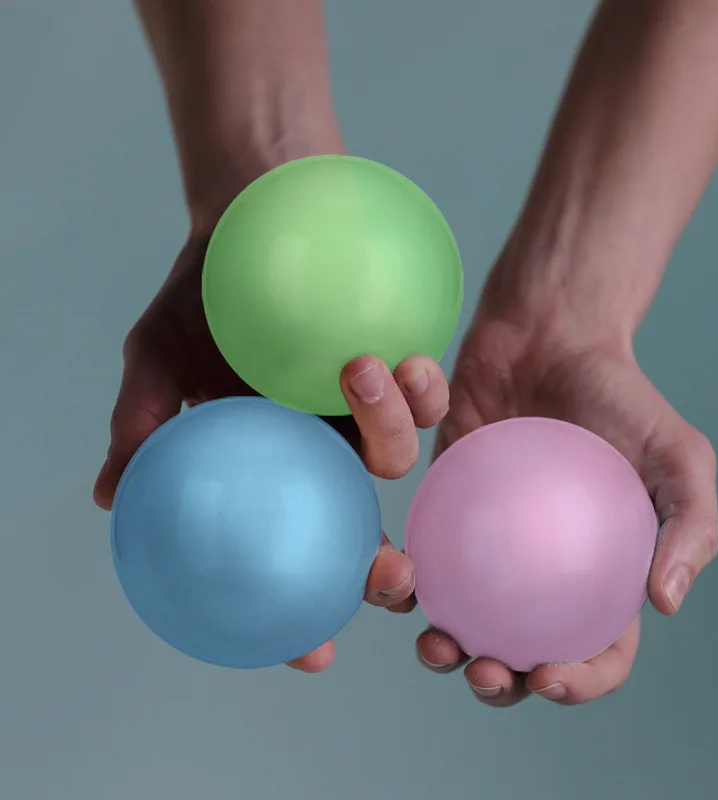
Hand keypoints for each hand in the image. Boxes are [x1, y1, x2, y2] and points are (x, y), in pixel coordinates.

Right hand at [94, 233, 449, 673]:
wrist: (251, 223)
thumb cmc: (202, 297)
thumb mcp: (158, 360)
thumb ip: (143, 427)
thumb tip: (108, 497)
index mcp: (272, 468)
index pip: (291, 557)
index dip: (303, 614)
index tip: (313, 653)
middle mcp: (323, 451)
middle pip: (364, 533)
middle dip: (384, 567)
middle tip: (390, 571)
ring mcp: (365, 413)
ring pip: (399, 457)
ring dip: (393, 434)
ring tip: (358, 372)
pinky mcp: (400, 366)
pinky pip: (426, 391)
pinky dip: (421, 385)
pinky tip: (408, 359)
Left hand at [415, 315, 717, 706]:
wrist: (550, 337)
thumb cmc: (620, 396)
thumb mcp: (679, 456)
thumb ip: (690, 526)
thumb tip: (664, 604)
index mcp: (601, 572)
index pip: (598, 649)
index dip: (578, 683)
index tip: (548, 676)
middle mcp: (542, 567)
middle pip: (519, 650)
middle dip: (496, 682)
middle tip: (480, 667)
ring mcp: (490, 541)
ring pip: (461, 616)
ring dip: (444, 648)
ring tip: (435, 641)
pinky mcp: (445, 505)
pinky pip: (425, 555)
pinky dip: (411, 580)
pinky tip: (405, 579)